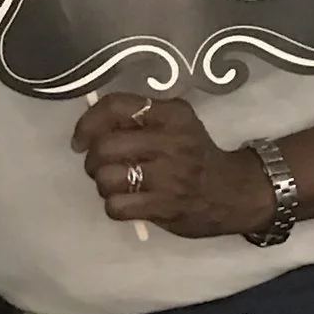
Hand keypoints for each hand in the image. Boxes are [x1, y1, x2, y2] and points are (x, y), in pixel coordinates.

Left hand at [73, 93, 276, 238]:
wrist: (233, 193)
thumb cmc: (195, 155)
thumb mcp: (177, 124)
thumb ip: (139, 119)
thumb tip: (89, 127)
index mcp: (172, 114)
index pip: (116, 106)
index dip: (88, 122)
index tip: (80, 140)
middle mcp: (171, 141)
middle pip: (105, 146)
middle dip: (92, 159)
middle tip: (99, 166)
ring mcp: (169, 176)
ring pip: (107, 178)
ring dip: (103, 184)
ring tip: (116, 185)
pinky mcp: (165, 207)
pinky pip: (116, 206)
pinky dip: (114, 206)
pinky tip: (127, 203)